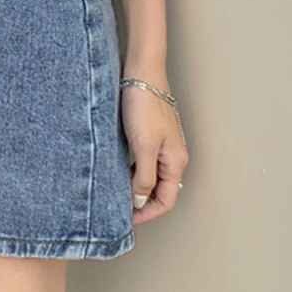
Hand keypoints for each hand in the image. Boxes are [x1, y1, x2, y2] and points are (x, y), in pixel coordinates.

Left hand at [120, 71, 188, 224]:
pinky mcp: (151, 132)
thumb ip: (144, 176)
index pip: (166, 200)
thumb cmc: (145, 105)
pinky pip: (144, 159)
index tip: (127, 219)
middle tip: (119, 209)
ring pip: (150, 174)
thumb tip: (140, 200)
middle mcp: (173, 154)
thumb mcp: (144, 146)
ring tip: (116, 191)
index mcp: (176, 160)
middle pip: (160, 189)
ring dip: (135, 185)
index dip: (147, 212)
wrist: (142, 72)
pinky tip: (117, 169)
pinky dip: (132, 169)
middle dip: (142, 202)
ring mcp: (163, 143)